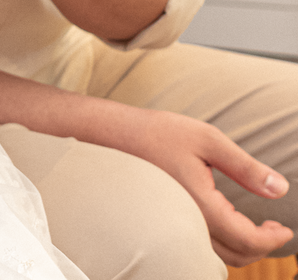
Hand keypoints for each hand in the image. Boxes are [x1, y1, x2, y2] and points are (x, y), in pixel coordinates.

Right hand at [127, 109, 291, 265]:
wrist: (110, 135)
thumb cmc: (157, 133)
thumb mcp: (207, 139)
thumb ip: (246, 167)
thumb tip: (280, 188)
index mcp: (200, 204)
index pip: (248, 240)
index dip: (274, 239)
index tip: (285, 228)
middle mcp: (185, 222)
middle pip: (237, 256)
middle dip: (262, 246)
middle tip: (274, 228)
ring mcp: (171, 225)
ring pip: (218, 256)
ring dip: (243, 247)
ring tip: (255, 227)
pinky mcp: (163, 222)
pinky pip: (200, 247)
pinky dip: (222, 244)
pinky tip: (225, 222)